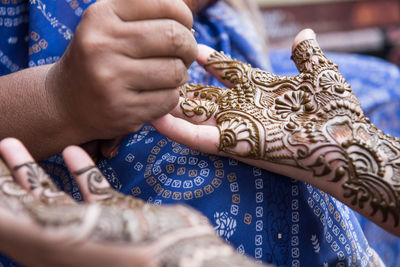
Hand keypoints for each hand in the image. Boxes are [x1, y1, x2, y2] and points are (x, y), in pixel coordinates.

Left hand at [0, 138, 270, 266]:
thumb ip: (21, 224)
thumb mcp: (60, 241)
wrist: (180, 258)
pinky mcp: (118, 215)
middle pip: (22, 204)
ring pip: (53, 195)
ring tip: (15, 144)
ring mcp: (91, 226)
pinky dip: (81, 171)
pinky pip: (92, 191)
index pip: (5, 217)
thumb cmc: (121, 253)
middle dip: (6, 174)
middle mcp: (63, 239)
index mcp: (45, 250)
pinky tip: (74, 151)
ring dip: (33, 169)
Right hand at [47, 0, 197, 142]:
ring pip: (176, 71)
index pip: (165, 5)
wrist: (65, 103)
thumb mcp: (109, 25)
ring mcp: (111, 80)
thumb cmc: (98, 59)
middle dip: (189, 47)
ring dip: (180, 75)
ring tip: (167, 75)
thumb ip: (144, 14)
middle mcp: (102, 45)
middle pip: (176, 38)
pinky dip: (170, 97)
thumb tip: (187, 19)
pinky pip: (169, 99)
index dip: (184, 18)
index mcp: (101, 16)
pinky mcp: (122, 110)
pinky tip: (155, 94)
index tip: (182, 28)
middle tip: (184, 54)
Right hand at [152, 29, 399, 235]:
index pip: (228, 70)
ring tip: (145, 94)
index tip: (194, 48)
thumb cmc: (337, 111)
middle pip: (205, 94)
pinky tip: (155, 118)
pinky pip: (199, 138)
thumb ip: (307, 54)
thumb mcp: (320, 75)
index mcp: (260, 88)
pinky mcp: (235, 143)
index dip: (211, 60)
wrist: (346, 143)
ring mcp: (236, 125)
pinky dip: (177, 130)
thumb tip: (305, 31)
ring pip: (195, 115)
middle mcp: (243, 107)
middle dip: (182, 86)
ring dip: (171, 107)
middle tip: (158, 73)